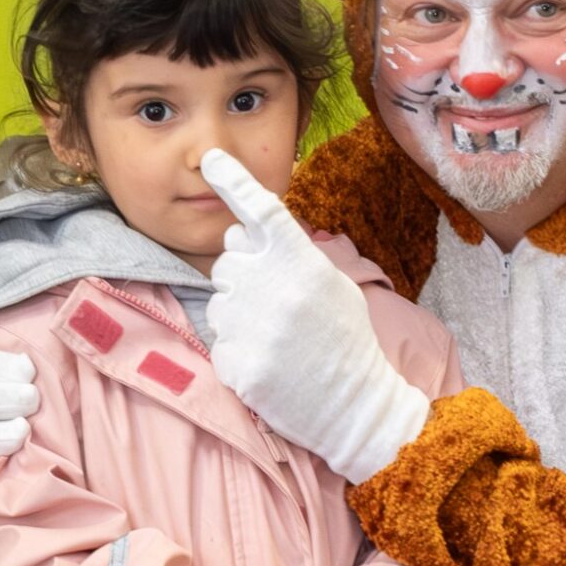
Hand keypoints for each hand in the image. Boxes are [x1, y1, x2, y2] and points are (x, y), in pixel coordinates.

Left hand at [201, 149, 430, 484]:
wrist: (354, 405)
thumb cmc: (345, 341)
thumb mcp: (333, 285)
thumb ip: (293, 256)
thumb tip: (249, 234)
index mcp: (301, 262)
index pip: (260, 210)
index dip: (234, 181)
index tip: (212, 160)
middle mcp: (272, 287)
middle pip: (227, 260)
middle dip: (243, 275)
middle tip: (276, 303)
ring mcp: (252, 327)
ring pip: (219, 303)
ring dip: (240, 316)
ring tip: (278, 340)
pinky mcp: (237, 365)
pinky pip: (220, 344)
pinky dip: (239, 354)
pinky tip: (269, 364)